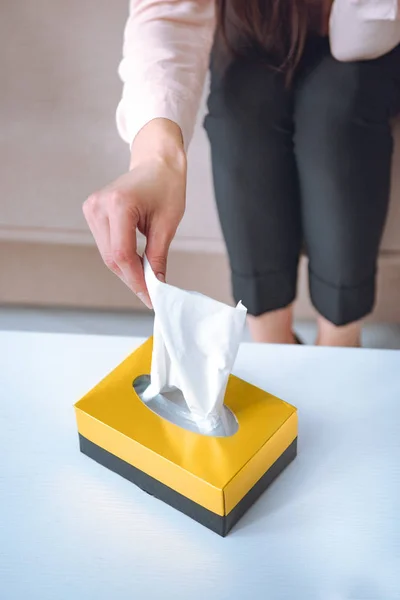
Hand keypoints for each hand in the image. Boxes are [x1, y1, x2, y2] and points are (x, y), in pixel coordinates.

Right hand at [83, 119, 185, 307]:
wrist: (156, 162)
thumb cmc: (166, 187)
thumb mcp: (168, 223)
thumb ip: (158, 256)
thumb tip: (156, 286)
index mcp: (119, 205)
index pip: (123, 254)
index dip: (136, 280)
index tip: (150, 297)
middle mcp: (99, 206)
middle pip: (112, 258)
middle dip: (132, 279)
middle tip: (151, 294)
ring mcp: (92, 208)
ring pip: (107, 255)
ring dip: (126, 270)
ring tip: (146, 279)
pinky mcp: (91, 212)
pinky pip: (105, 245)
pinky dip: (120, 258)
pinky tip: (135, 264)